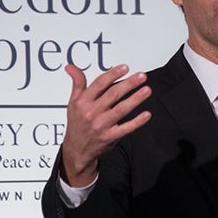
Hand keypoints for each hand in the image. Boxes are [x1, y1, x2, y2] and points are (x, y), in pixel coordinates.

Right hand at [61, 64, 151, 186]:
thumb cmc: (77, 123)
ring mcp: (101, 125)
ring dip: (135, 99)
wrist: (76, 150)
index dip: (113, 74)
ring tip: (146, 90)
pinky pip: (126, 128)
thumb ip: (77, 83)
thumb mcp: (73, 102)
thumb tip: (71, 67)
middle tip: (141, 76)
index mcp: (83, 102)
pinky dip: (137, 122)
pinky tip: (146, 114)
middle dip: (129, 84)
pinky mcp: (109, 137)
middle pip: (113, 94)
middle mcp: (92, 113)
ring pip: (121, 109)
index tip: (124, 68)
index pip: (99, 84)